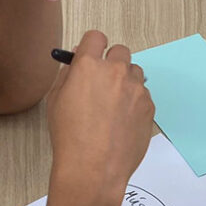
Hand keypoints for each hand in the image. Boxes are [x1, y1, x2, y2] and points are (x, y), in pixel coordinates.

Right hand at [47, 31, 154, 189]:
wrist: (94, 168)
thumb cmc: (70, 137)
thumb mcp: (56, 100)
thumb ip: (69, 74)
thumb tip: (77, 61)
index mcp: (89, 66)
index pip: (95, 37)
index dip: (92, 46)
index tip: (91, 55)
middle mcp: (116, 72)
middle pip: (120, 51)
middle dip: (112, 61)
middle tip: (102, 81)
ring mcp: (136, 89)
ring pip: (135, 72)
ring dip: (126, 81)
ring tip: (112, 106)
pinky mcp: (149, 106)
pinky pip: (144, 95)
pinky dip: (135, 102)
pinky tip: (122, 121)